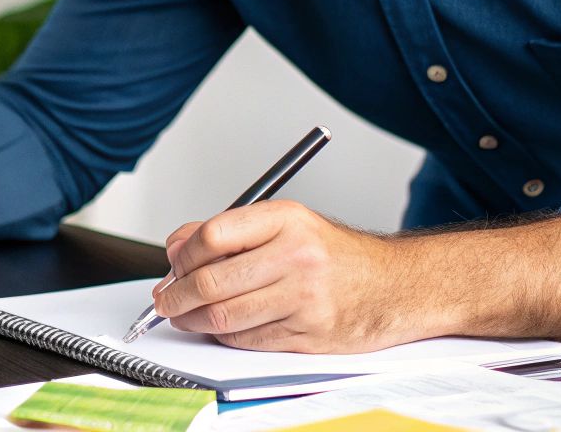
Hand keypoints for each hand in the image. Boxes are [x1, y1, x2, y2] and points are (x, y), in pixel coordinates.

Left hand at [152, 200, 413, 352]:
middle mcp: (296, 257)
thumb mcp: (286, 223)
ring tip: (184, 316)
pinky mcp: (310, 335)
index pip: (213, 236)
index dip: (182, 256)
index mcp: (285, 220)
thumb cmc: (335, 255)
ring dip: (193, 321)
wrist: (396, 285)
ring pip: (225, 317)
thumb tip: (176, 249)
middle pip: (212, 282)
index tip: (172, 266)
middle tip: (164, 301)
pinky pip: (249, 340)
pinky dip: (225, 336)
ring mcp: (305, 299)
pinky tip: (221, 328)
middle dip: (175, 297)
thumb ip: (229, 231)